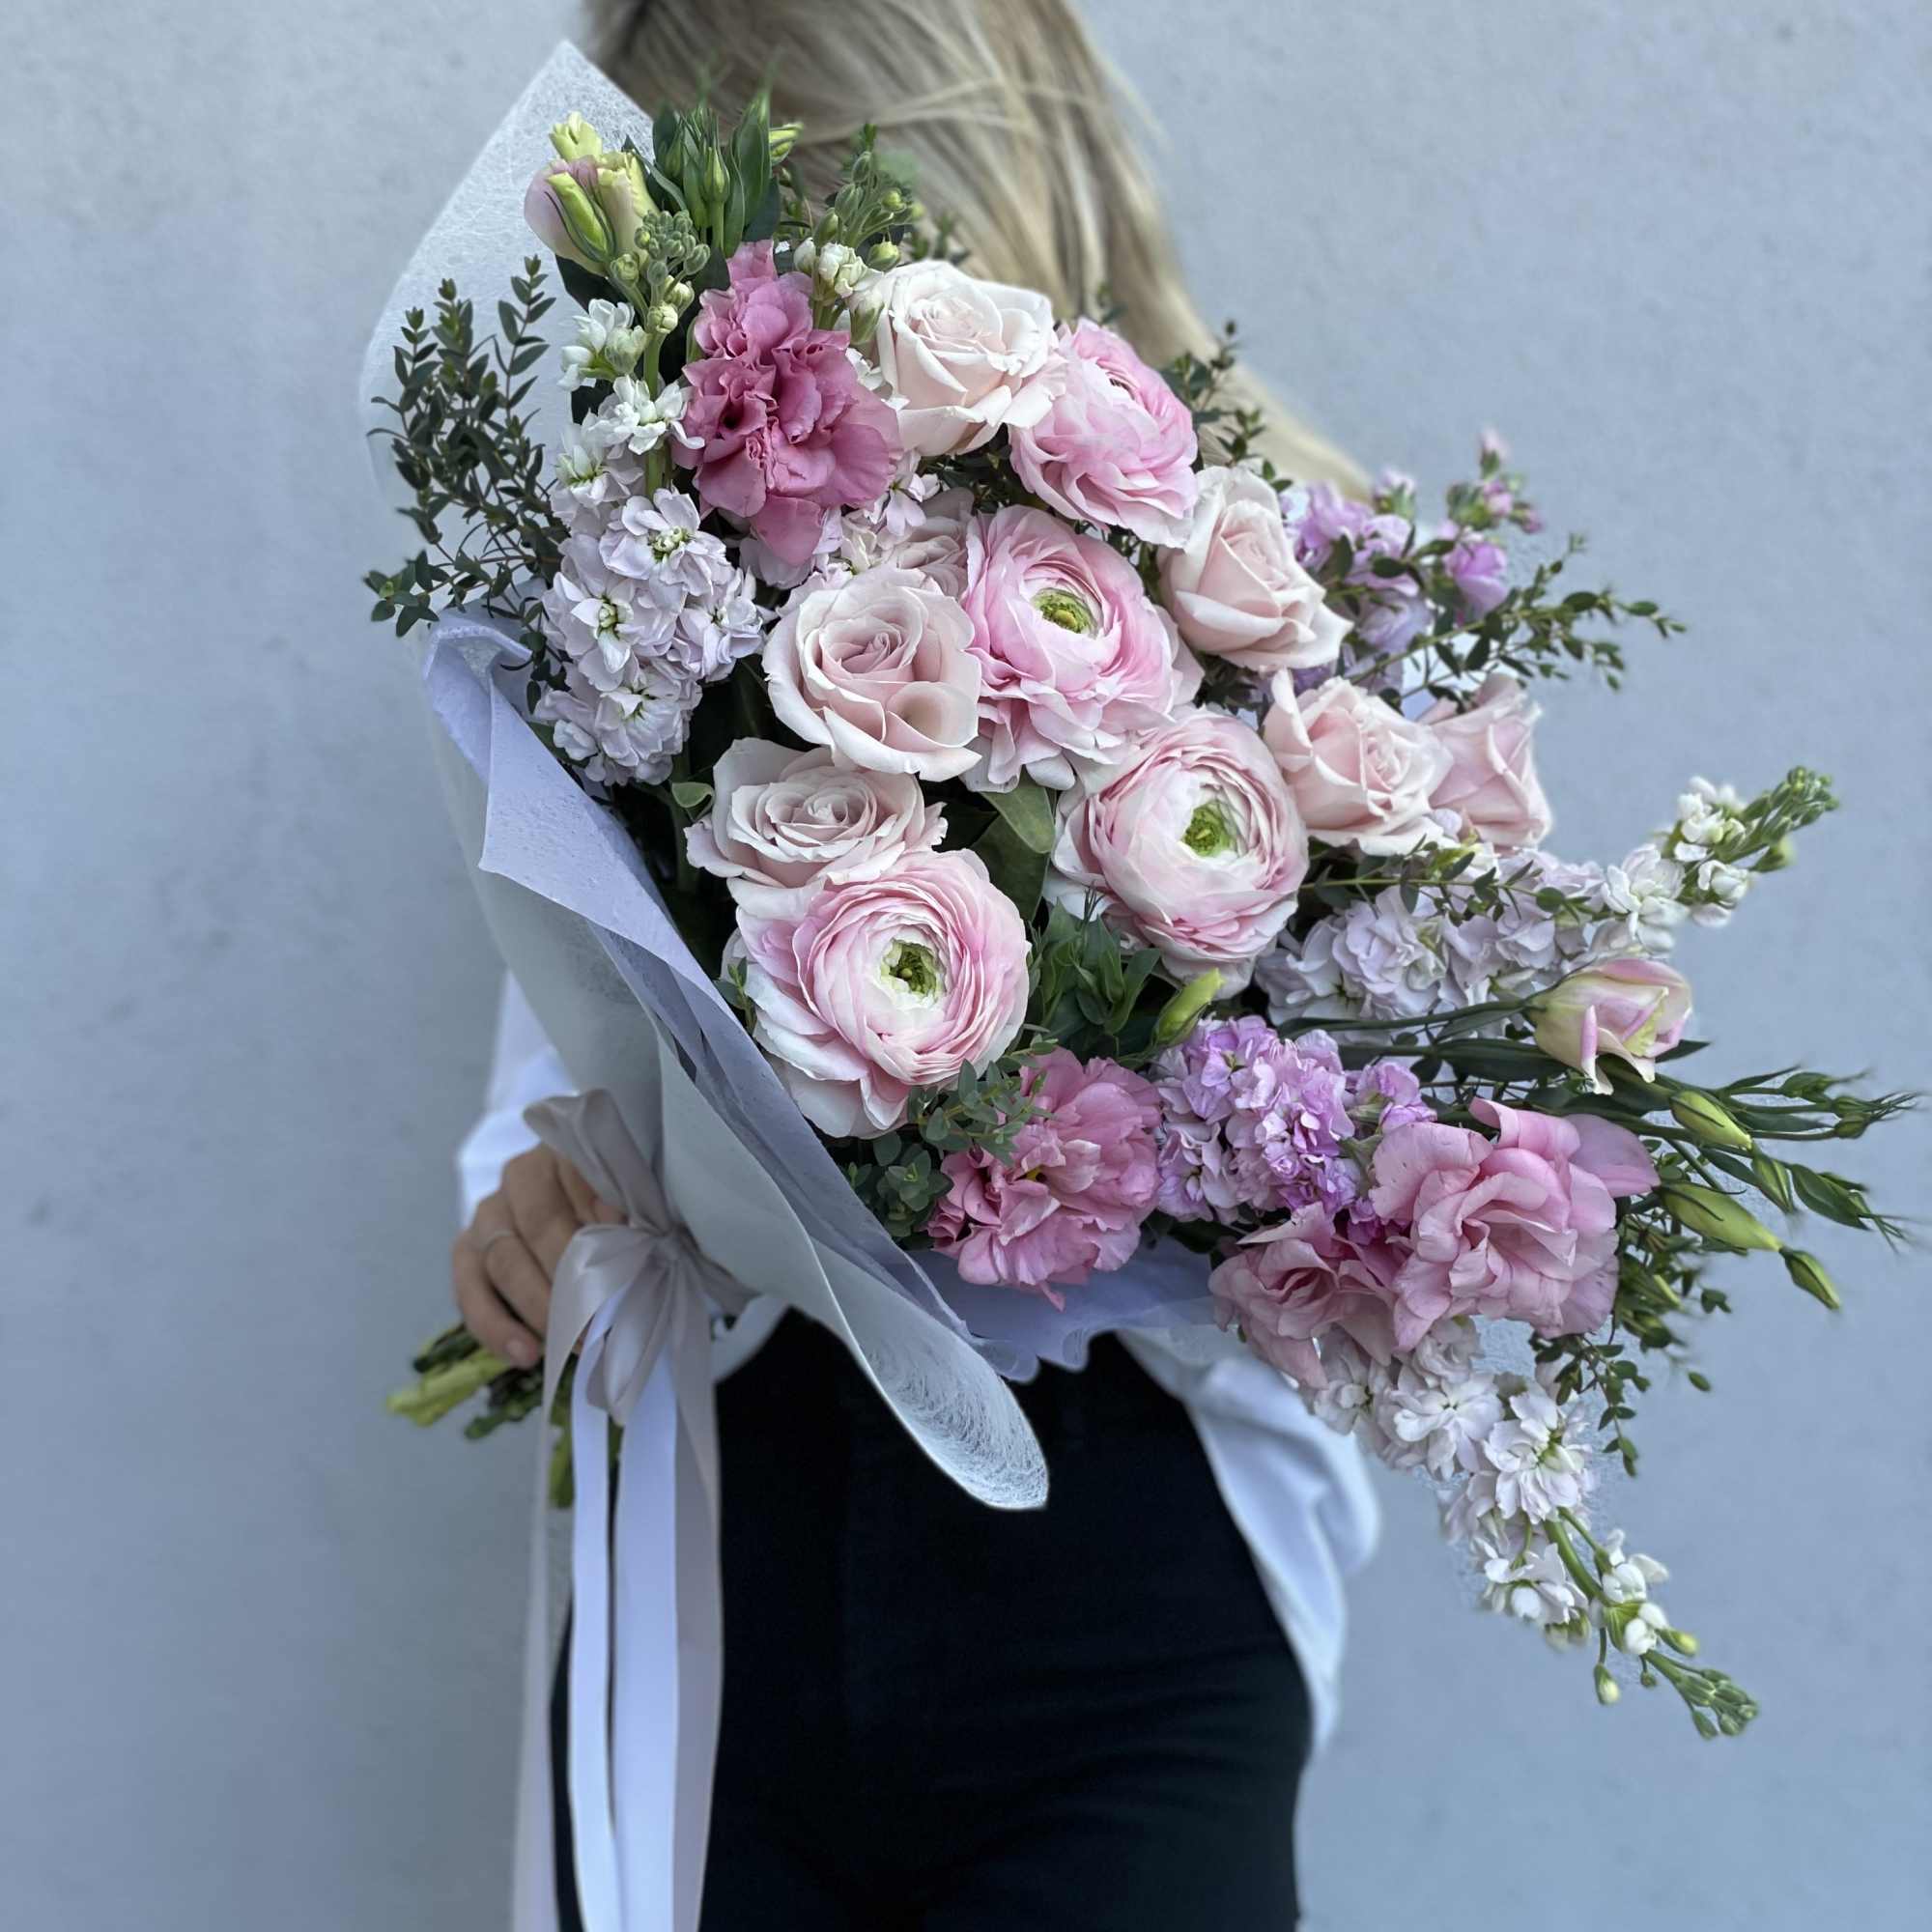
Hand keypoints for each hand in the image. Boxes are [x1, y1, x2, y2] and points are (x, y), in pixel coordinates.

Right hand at [453, 1146, 621, 1368]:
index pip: (581, 1182)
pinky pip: (470, 1292)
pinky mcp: (466, 1251)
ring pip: (503, 1262)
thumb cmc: (610, 1208)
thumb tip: (635, 1243)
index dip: (605, 1223)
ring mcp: (488, 1214)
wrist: (566, 1211)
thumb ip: (631, 1213)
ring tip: (571, 1345)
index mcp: (564, 1153)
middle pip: (539, 1226)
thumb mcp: (629, 1200)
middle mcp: (519, 1177)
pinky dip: (496, 1328)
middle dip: (573, 1280)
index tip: (631, 1260)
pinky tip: (525, 1354)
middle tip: (604, 1321)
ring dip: (539, 1309)